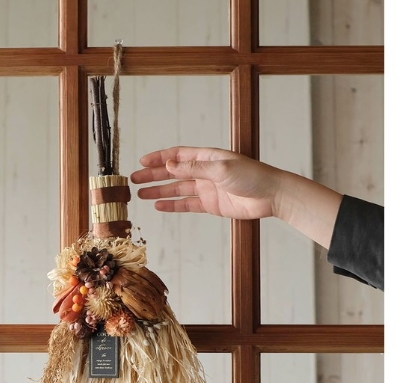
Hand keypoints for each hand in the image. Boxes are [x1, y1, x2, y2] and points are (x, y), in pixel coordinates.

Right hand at [130, 146, 341, 248]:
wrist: (271, 196)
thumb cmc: (252, 177)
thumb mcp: (221, 169)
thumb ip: (194, 168)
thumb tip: (170, 165)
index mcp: (207, 157)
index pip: (178, 155)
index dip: (159, 158)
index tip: (142, 161)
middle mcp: (205, 171)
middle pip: (173, 172)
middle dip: (153, 175)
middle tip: (134, 179)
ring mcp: (207, 188)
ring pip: (177, 189)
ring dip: (159, 190)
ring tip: (140, 194)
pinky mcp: (211, 205)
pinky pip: (187, 204)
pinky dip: (172, 205)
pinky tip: (159, 205)